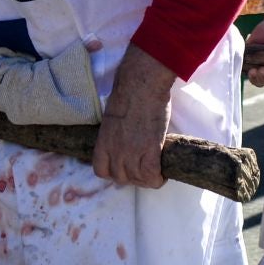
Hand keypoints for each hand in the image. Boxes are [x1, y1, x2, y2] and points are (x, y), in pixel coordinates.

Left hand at [91, 47, 174, 188]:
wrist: (141, 84)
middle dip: (132, 177)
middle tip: (144, 169)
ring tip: (155, 172)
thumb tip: (121, 139)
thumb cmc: (127, 93)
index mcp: (102, 141)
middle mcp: (114, 150)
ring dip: (147, 179)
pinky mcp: (149, 149)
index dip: (113, 173)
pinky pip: (151, 175)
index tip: (123, 168)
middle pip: (120, 178)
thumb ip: (113, 133)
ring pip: (137, 179)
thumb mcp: (111, 117)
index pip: (100, 171)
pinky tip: (162, 174)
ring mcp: (131, 151)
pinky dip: (157, 178)